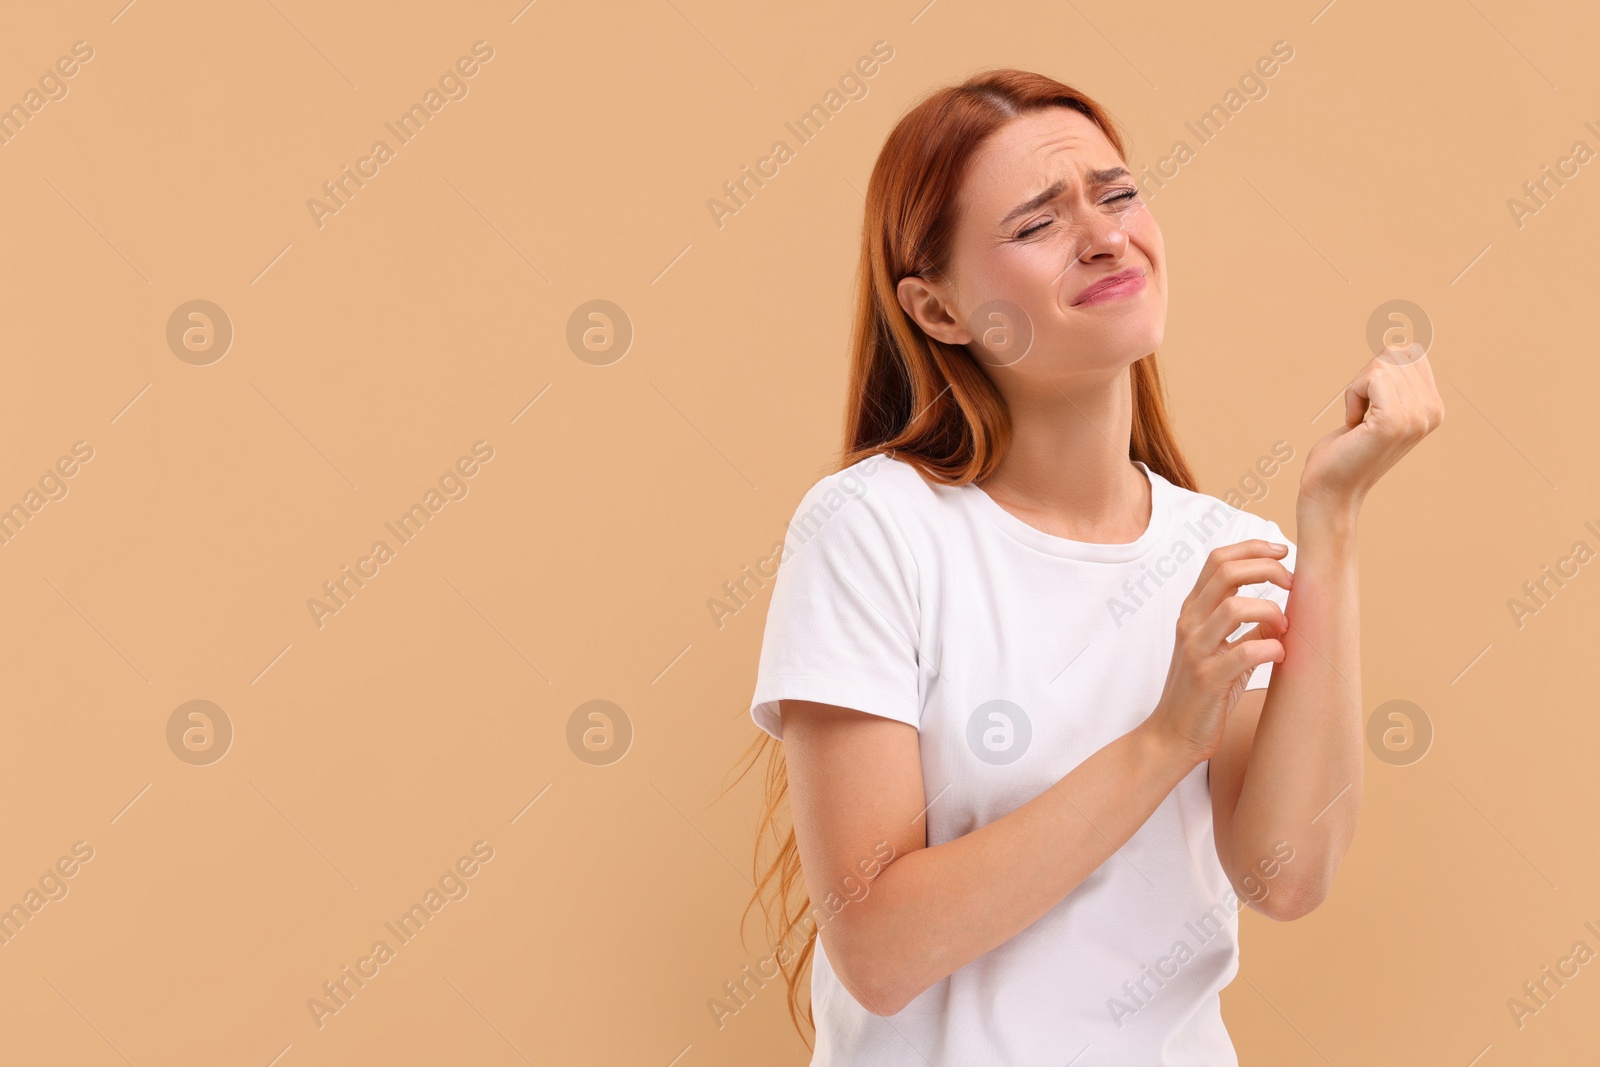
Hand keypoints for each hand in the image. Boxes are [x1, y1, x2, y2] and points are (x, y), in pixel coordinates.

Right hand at [1145, 540, 1292, 763]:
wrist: (1172, 735)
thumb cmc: (1203, 693)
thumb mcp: (1223, 651)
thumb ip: (1248, 628)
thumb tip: (1282, 612)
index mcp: (1193, 611)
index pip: (1218, 560)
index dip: (1253, 548)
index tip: (1283, 552)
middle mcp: (1190, 623)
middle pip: (1226, 571)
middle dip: (1267, 568)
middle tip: (1291, 583)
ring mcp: (1196, 649)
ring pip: (1235, 607)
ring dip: (1271, 610)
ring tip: (1284, 625)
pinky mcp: (1207, 678)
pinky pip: (1244, 652)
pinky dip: (1272, 648)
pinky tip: (1280, 655)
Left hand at [1300, 346, 1444, 509]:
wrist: (1332, 489)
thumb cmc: (1346, 449)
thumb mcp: (1378, 407)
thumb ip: (1397, 381)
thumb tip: (1403, 344)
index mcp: (1434, 407)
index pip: (1409, 352)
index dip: (1377, 373)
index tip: (1370, 408)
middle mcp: (1433, 410)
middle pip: (1396, 353)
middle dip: (1366, 378)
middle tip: (1361, 415)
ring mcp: (1417, 416)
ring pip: (1382, 363)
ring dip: (1357, 389)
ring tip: (1358, 422)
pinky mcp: (1395, 420)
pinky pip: (1371, 377)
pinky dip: (1352, 395)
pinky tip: (1353, 423)